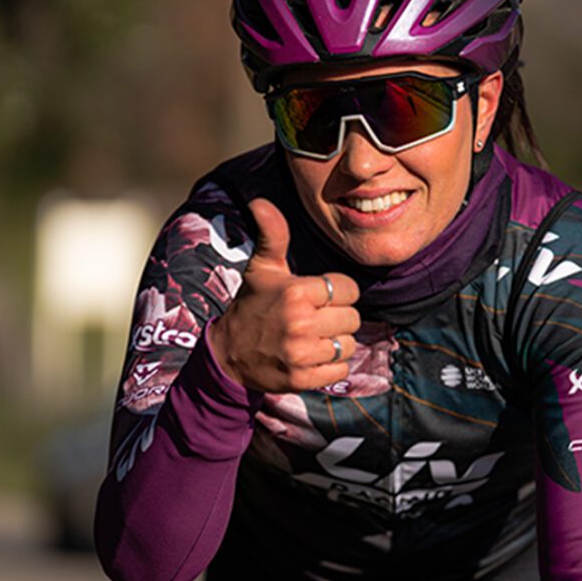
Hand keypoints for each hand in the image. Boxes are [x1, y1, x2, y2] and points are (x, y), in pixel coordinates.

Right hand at [208, 199, 360, 392]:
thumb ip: (272, 234)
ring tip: (315, 337)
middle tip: (316, 318)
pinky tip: (313, 357)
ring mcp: (301, 353)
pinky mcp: (303, 379)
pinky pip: (341, 370)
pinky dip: (332, 366)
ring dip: (337, 342)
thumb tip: (259, 201)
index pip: (348, 288)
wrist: (229, 355)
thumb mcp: (263, 268)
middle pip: (352, 318)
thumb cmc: (253, 305)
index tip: (319, 296)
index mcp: (295, 291)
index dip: (338, 291)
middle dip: (338, 317)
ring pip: (349, 344)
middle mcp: (300, 322)